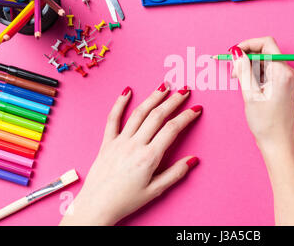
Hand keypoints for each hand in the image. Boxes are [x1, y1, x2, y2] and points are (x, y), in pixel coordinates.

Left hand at [60, 84, 201, 225]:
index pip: (172, 129)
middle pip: (157, 116)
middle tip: (185, 90)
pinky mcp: (107, 142)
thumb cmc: (126, 201)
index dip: (186, 117)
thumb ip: (175, 173)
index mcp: (149, 157)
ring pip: (139, 113)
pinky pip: (113, 119)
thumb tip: (193, 159)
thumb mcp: (155, 191)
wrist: (97, 206)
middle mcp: (135, 145)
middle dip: (173, 101)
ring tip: (164, 86)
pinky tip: (127, 91)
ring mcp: (119, 141)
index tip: (196, 109)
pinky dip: (119, 104)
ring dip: (153, 97)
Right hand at [230, 37, 293, 224]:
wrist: (278, 143)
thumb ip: (243, 69)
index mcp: (282, 72)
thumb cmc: (265, 123)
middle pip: (266, 52)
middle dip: (247, 57)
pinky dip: (257, 74)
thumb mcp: (249, 94)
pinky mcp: (286, 85)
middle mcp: (289, 72)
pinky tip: (249, 87)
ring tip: (239, 81)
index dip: (248, 44)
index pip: (266, 43)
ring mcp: (289, 79)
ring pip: (266, 62)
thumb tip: (236, 51)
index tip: (234, 52)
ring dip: (251, 67)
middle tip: (233, 72)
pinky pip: (269, 71)